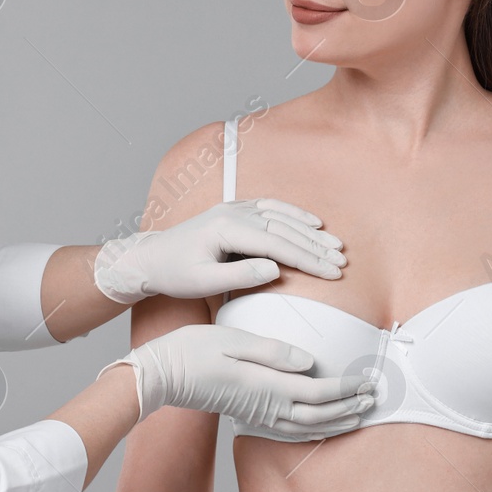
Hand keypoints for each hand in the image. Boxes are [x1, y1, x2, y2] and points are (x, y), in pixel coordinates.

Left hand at [93, 198, 346, 303]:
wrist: (150, 258)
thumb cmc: (174, 274)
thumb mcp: (203, 283)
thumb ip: (240, 276)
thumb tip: (275, 269)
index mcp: (227, 228)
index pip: (277, 244)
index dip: (307, 258)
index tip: (331, 272)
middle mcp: (233, 212)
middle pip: (284, 228)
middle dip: (316, 246)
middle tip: (341, 262)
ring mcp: (234, 209)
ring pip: (281, 216)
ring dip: (311, 230)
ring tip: (335, 245)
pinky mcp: (235, 211)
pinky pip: (271, 208)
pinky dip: (294, 214)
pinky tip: (312, 222)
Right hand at [96, 324, 374, 437]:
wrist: (160, 375)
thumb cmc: (191, 351)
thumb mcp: (231, 338)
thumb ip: (272, 351)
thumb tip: (309, 361)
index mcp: (263, 385)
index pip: (317, 393)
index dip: (347, 389)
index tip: (368, 380)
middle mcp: (264, 406)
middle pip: (318, 415)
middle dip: (350, 408)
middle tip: (375, 396)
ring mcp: (255, 414)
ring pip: (306, 427)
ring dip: (337, 422)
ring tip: (359, 413)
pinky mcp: (248, 415)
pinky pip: (288, 430)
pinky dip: (312, 430)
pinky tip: (322, 426)